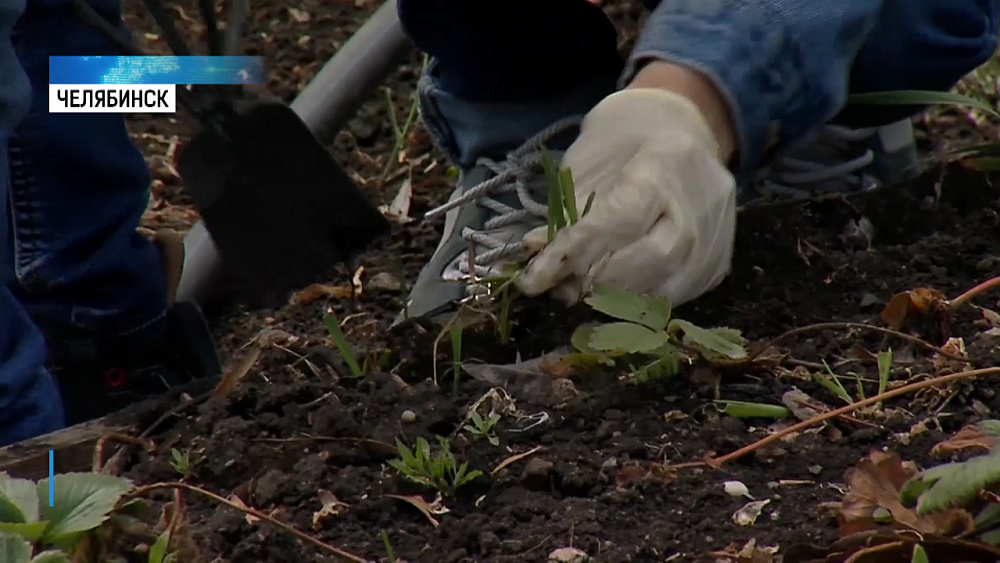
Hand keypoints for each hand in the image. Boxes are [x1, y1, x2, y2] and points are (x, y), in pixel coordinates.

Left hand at [515, 87, 737, 306]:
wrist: (680, 124)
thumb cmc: (623, 139)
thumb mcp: (588, 162)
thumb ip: (566, 212)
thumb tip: (537, 258)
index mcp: (667, 159)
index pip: (621, 219)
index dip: (574, 253)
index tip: (533, 278)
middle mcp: (703, 199)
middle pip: (652, 257)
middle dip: (596, 280)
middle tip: (559, 288)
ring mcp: (718, 233)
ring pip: (666, 285)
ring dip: (614, 297)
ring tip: (578, 292)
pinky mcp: (719, 261)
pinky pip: (676, 294)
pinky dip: (637, 299)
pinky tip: (610, 292)